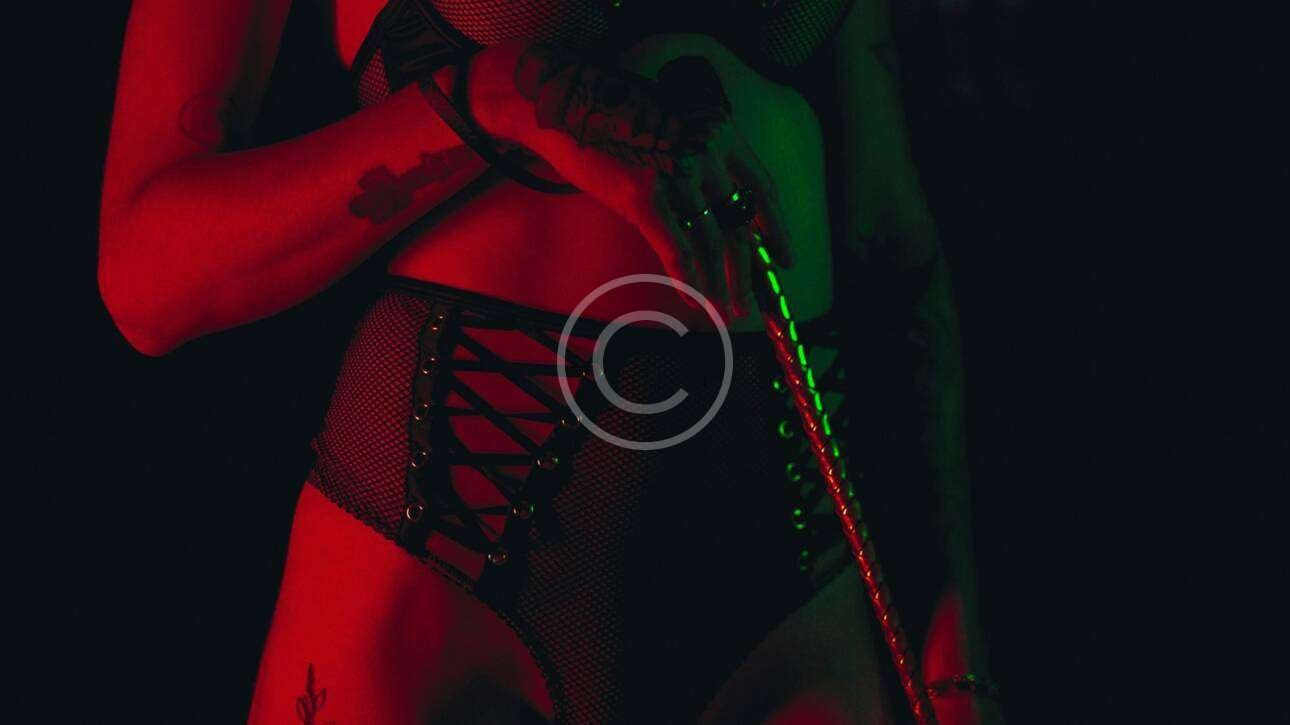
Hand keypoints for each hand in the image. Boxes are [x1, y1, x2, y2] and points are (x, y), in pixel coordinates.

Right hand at [476, 40, 793, 318]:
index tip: (784, 260)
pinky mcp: (644, 196)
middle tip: (749, 306)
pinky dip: (688, 280)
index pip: (762, 188)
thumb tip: (718, 210)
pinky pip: (677, 249)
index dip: (777, 229)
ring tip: (724, 312)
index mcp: (718, 132)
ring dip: (721, 286)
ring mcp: (676, 172)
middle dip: (748, 274)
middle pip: (741, 225)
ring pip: (713, 244)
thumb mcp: (673, 126)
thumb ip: (699, 160)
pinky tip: (692, 299)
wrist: (562, 101)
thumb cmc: (614, 117)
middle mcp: (705, 151)